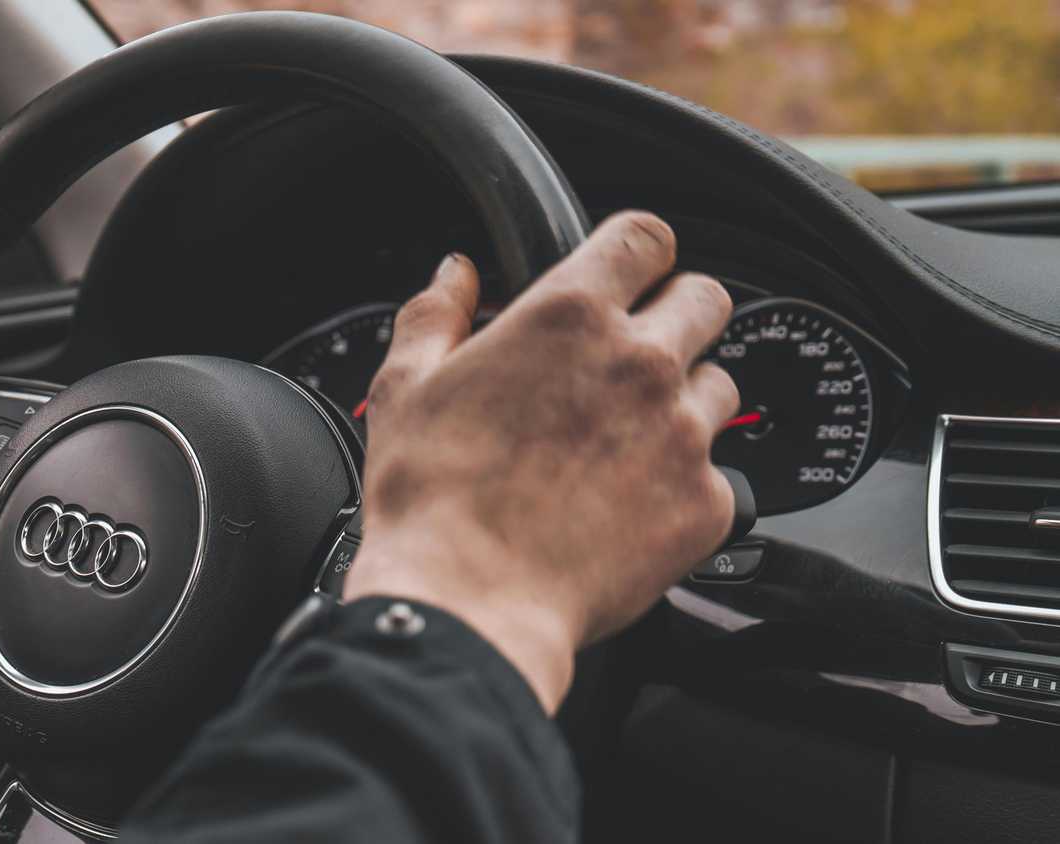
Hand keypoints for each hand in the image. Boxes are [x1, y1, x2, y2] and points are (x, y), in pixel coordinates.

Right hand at [342, 212, 737, 712]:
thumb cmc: (431, 500)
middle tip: (630, 358)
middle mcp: (641, 363)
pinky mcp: (707, 504)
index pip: (645, 237)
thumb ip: (436, 313)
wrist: (469, 604)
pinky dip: (683, 484)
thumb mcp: (406, 386)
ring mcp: (684, 434)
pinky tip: (629, 507)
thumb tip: (455, 275)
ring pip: (720, 385)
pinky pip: (718, 474)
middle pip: (706, 299)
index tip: (625, 275)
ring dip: (684, 400)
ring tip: (624, 443)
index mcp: (568, 316)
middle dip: (675, 316)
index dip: (636, 253)